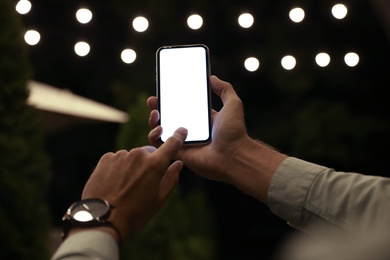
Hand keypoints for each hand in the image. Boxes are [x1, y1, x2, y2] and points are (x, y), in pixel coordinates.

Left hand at [81, 127, 187, 240]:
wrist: (103, 218)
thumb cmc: (135, 212)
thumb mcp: (159, 199)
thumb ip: (171, 178)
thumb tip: (178, 163)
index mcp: (155, 164)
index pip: (172, 144)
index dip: (178, 136)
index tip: (181, 131)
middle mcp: (138, 155)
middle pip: (150, 153)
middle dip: (150, 163)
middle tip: (143, 183)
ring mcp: (121, 155)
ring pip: (133, 156)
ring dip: (133, 166)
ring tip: (126, 186)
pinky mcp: (106, 158)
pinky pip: (118, 159)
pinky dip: (119, 168)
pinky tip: (116, 183)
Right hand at [148, 76, 286, 202]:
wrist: (233, 155)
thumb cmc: (234, 132)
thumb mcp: (232, 104)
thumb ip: (224, 89)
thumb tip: (212, 77)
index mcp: (202, 120)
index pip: (183, 107)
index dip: (172, 99)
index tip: (164, 90)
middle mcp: (191, 130)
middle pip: (169, 118)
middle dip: (159, 108)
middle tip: (153, 100)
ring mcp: (184, 142)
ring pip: (163, 131)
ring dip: (154, 121)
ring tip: (154, 113)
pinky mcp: (179, 153)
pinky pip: (162, 145)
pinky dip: (155, 137)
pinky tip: (158, 128)